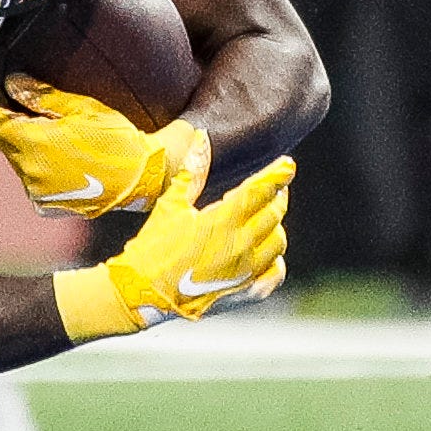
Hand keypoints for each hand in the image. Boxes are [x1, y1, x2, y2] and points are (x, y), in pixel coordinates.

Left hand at [0, 74, 197, 217]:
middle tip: (13, 102)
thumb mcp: (81, 108)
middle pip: (4, 141)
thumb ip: (41, 95)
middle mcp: (28, 172)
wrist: (144, 178)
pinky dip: (34, 164)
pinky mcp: (47, 205)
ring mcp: (37, 192)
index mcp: (33, 144)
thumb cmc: (116, 138)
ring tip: (38, 126)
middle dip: (6, 121)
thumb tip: (11, 82)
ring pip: (17, 160)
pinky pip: (30, 179)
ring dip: (21, 143)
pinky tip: (51, 153)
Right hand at [52, 131, 291, 342]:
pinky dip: (274, 260)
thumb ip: (193, 171)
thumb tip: (202, 137)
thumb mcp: (169, 205)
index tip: (287, 164)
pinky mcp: (244, 292)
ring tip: (265, 215)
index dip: (276, 175)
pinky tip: (265, 252)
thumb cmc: (153, 247)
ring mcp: (245, 272)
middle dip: (276, 195)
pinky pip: (274, 274)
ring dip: (274, 224)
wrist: (143, 293)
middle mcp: (241, 246)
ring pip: (278, 241)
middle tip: (273, 186)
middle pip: (274, 213)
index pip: (261, 190)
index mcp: (222, 221)